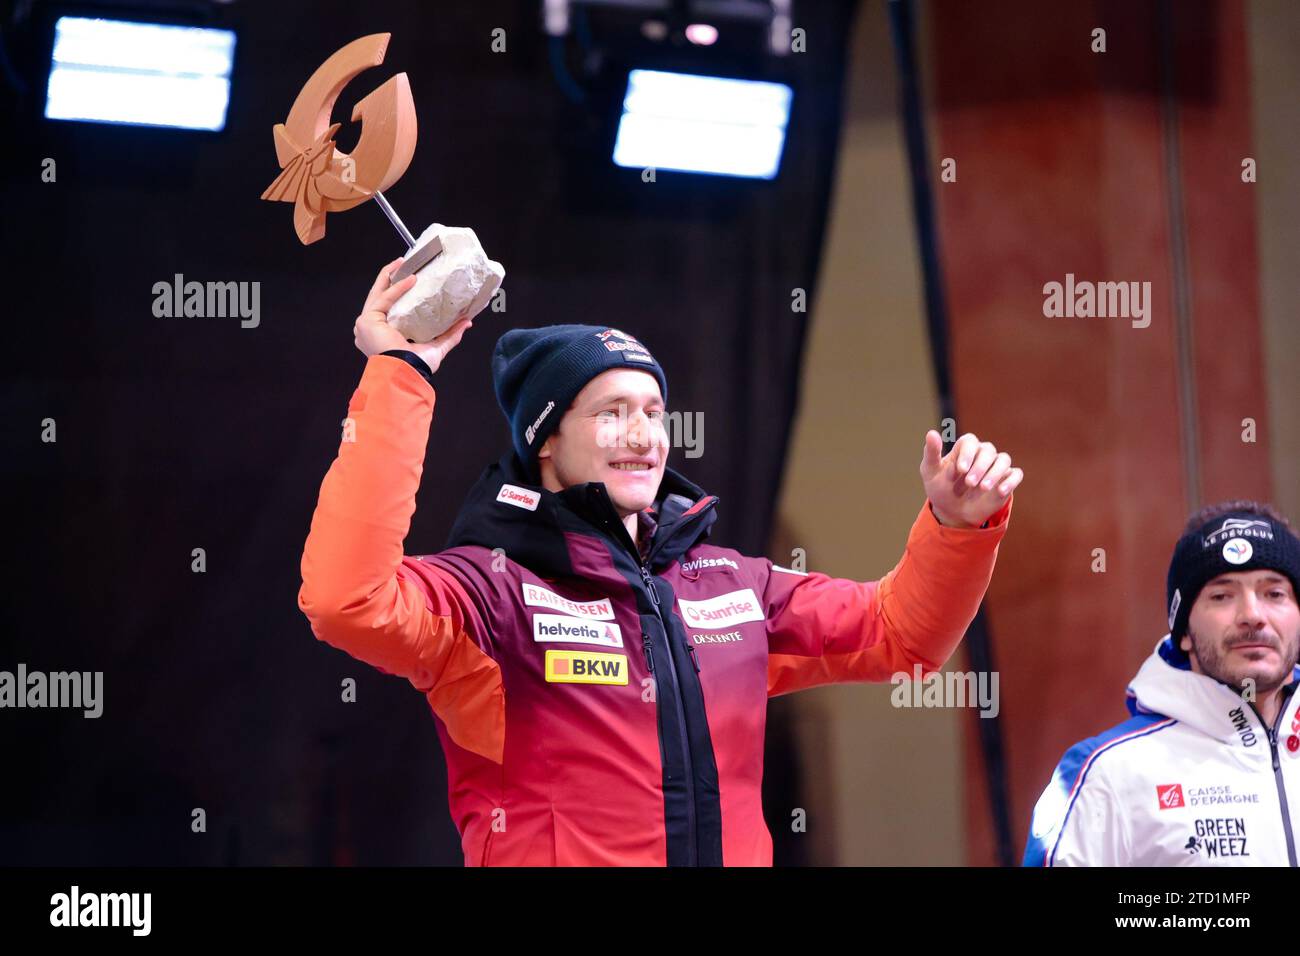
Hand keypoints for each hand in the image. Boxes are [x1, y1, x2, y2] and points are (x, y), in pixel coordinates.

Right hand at [353, 257, 474, 374]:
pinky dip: (397, 287)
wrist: (405, 374)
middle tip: (403, 264)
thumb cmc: (415, 367)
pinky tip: (410, 279)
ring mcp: (367, 325)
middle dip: (391, 278)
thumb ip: (450, 334)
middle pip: (380, 297)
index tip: (411, 280)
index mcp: (385, 336)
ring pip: (377, 293)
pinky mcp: (366, 320)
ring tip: (402, 262)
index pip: (390, 308)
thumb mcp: (437, 347)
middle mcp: (373, 330)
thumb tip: (467, 322)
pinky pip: (383, 298)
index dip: (398, 292)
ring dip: (389, 276)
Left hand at [919, 430, 1022, 528]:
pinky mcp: (1006, 479)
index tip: (961, 470)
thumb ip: (931, 453)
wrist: (952, 511)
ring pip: (1003, 460)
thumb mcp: (930, 472)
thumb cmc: (940, 488)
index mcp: (964, 449)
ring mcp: (995, 466)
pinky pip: (1016, 474)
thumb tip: (931, 433)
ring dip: (995, 472)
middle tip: (970, 483)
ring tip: (983, 488)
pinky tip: (1001, 491)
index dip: (967, 453)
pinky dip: (1011, 481)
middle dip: (980, 466)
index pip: (970, 441)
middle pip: (988, 450)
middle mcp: (982, 454)